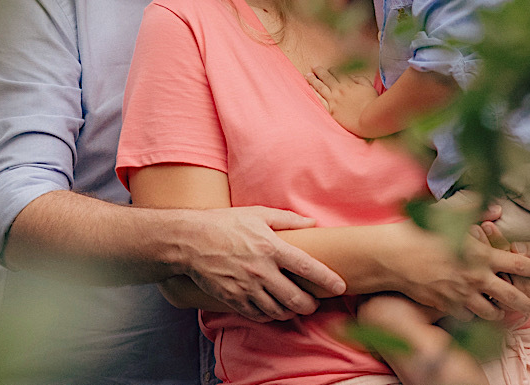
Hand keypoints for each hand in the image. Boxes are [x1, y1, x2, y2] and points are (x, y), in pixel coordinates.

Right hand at [182, 206, 346, 322]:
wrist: (190, 241)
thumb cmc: (225, 224)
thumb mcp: (257, 214)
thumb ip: (287, 219)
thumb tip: (312, 223)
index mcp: (271, 247)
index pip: (307, 267)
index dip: (327, 279)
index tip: (340, 287)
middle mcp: (261, 270)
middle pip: (296, 298)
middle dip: (310, 305)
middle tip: (313, 303)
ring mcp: (246, 288)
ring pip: (278, 311)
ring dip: (290, 312)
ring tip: (294, 307)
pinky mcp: (233, 299)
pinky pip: (258, 315)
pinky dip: (269, 315)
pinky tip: (272, 309)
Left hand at [306, 66, 377, 134]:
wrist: (368, 120)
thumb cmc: (372, 104)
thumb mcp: (370, 88)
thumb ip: (361, 79)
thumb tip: (352, 77)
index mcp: (349, 84)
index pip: (338, 73)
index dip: (332, 70)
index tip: (329, 69)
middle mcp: (339, 90)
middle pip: (327, 77)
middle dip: (320, 71)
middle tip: (314, 67)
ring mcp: (333, 100)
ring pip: (320, 87)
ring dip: (313, 80)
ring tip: (307, 75)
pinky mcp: (330, 111)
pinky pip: (319, 100)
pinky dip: (313, 93)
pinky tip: (309, 89)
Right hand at [382, 221, 529, 321]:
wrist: (392, 256)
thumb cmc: (419, 231)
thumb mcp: (448, 213)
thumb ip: (475, 209)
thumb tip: (497, 209)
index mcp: (481, 254)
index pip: (519, 264)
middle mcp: (476, 278)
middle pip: (512, 298)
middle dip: (526, 303)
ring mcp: (462, 296)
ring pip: (492, 313)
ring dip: (498, 312)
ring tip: (501, 311)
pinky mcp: (446, 307)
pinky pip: (467, 317)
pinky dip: (472, 315)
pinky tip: (472, 311)